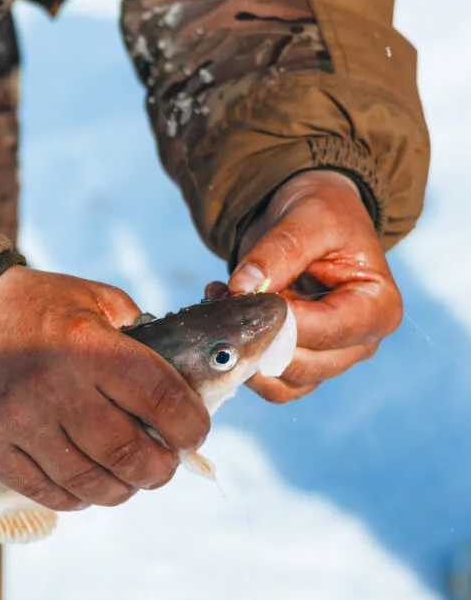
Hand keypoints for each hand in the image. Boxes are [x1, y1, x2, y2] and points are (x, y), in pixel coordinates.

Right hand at [0, 266, 209, 510]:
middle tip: (163, 466)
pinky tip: (87, 488)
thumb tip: (179, 381)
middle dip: (160, 470)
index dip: (190, 427)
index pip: (161, 400)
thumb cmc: (31, 307)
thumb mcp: (90, 298)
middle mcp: (54, 387)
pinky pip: (46, 492)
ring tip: (129, 481)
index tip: (193, 434)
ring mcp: (17, 422)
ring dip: (122, 490)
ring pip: (90, 484)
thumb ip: (136, 333)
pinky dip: (78, 499)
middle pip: (129, 454)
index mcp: (87, 345)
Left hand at [217, 169, 402, 403]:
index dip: (280, 321)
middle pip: (303, 365)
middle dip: (258, 338)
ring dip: (243, 351)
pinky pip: (269, 384)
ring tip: (221, 304)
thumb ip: (279, 252)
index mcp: (378, 307)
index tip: (243, 297)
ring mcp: (330, 361)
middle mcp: (360, 344)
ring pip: (282, 383)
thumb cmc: (325, 215)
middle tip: (223, 302)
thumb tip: (243, 287)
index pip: (326, 331)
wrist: (313, 221)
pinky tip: (226, 319)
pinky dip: (241, 360)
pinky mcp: (301, 368)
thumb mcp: (309, 218)